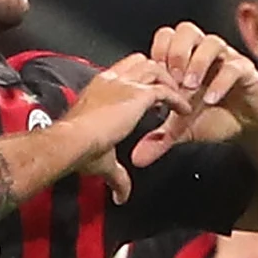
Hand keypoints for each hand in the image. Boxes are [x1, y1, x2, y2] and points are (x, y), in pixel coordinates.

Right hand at [72, 55, 192, 196]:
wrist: (73, 141)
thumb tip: (120, 196)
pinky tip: (184, 110)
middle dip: (157, 73)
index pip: (122, 71)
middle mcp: (111, 80)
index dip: (138, 81)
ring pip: (155, 68)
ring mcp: (125, 84)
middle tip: (168, 92)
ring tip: (179, 98)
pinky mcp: (138, 94)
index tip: (149, 97)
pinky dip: (178, 98)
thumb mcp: (100, 159)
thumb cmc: (76, 148)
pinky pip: (166, 89)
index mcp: (98, 88)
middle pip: (140, 61)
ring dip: (170, 82)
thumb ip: (115, 175)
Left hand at [151, 21, 257, 129]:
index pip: (166, 38)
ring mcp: (226, 58)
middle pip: (186, 31)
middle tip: (171, 79)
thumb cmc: (215, 116)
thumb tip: (137, 158)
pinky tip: (210, 99)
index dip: (158, 53)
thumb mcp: (183, 129)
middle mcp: (204, 52)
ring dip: (197, 63)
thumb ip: (160, 139)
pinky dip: (220, 82)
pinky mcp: (245, 70)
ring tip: (189, 88)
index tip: (154, 79)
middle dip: (175, 53)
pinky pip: (233, 67)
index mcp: (186, 58)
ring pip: (210, 42)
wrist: (248, 124)